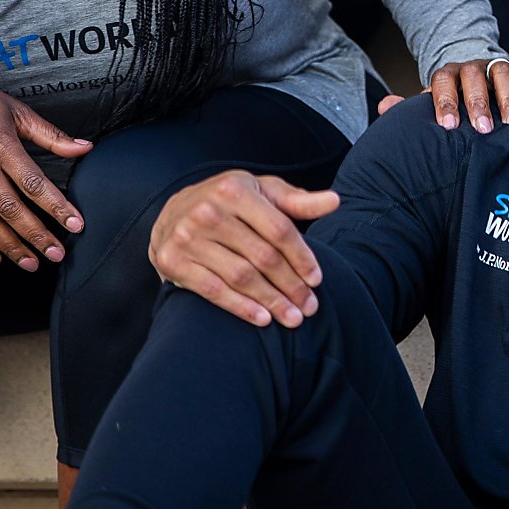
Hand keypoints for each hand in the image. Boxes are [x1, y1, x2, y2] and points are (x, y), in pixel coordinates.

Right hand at [0, 69, 91, 269]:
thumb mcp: (16, 111)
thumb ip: (51, 135)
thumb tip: (84, 147)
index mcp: (1, 144)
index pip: (34, 183)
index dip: (56, 207)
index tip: (75, 224)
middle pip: (10, 208)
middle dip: (35, 235)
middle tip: (56, 254)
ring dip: (9, 246)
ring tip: (29, 262)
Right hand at [149, 170, 340, 326]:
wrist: (173, 212)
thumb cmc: (228, 202)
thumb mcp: (261, 192)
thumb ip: (297, 201)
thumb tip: (335, 201)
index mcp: (235, 190)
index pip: (279, 230)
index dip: (302, 257)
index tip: (317, 280)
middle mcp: (209, 211)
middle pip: (262, 257)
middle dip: (291, 286)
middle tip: (310, 307)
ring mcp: (187, 237)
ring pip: (241, 277)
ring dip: (271, 301)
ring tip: (292, 318)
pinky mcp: (172, 260)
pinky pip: (213, 290)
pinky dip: (240, 307)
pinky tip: (262, 318)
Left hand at [419, 57, 508, 133]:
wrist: (478, 88)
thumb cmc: (454, 106)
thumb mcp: (433, 107)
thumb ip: (410, 109)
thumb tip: (385, 107)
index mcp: (447, 74)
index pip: (443, 80)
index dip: (445, 101)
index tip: (449, 126)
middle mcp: (472, 68)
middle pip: (473, 76)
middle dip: (478, 101)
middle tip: (483, 128)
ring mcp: (497, 68)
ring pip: (503, 73)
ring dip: (508, 98)